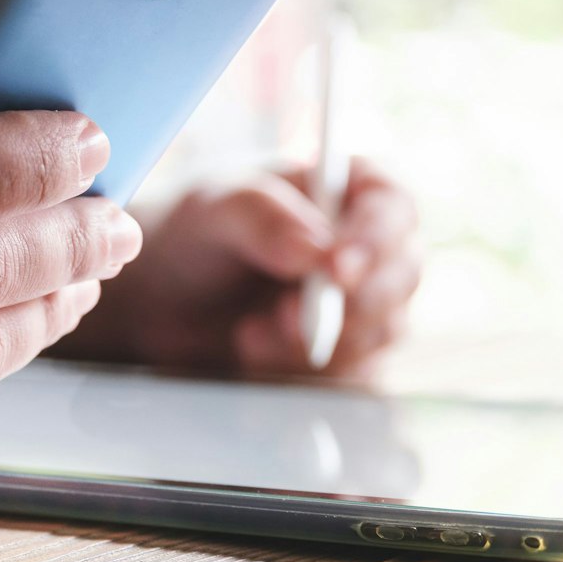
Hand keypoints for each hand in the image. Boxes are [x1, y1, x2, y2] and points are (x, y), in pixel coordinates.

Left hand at [53, 159, 418, 378]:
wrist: (161, 299)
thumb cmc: (193, 232)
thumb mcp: (212, 209)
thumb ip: (261, 218)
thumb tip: (316, 250)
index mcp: (346, 187)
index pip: (392, 207)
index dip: (376, 239)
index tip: (337, 270)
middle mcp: (366, 244)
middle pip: (400, 275)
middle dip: (346, 304)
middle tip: (283, 316)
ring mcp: (362, 301)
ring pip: (380, 332)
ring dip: (317, 342)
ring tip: (248, 334)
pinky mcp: (347, 352)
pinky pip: (355, 374)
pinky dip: (306, 371)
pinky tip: (254, 354)